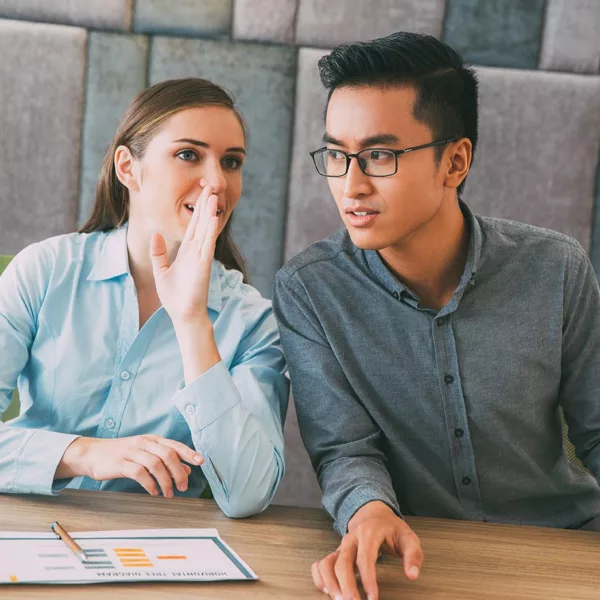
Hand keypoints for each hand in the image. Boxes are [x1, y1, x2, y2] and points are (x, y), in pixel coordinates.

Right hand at [56, 434, 203, 497]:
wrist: (92, 453)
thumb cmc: (123, 454)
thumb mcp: (145, 454)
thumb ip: (165, 461)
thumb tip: (186, 471)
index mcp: (152, 439)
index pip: (175, 444)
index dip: (189, 453)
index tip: (201, 462)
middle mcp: (144, 443)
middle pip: (168, 454)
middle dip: (178, 472)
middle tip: (183, 487)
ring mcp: (131, 452)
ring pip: (155, 464)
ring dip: (165, 480)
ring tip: (168, 493)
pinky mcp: (120, 463)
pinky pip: (140, 473)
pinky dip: (150, 483)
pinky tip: (154, 492)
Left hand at [150, 181, 219, 327]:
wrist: (183, 315)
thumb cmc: (175, 297)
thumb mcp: (161, 271)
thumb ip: (159, 254)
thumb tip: (156, 236)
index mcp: (187, 252)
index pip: (193, 226)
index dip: (196, 210)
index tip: (200, 194)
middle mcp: (196, 252)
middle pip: (202, 224)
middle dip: (205, 205)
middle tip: (210, 187)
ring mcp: (201, 258)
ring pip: (207, 231)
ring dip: (210, 213)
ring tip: (214, 196)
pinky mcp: (203, 266)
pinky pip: (207, 245)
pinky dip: (210, 231)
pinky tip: (213, 218)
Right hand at [311, 501, 422, 599]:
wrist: (375, 515)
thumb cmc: (392, 530)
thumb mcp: (408, 538)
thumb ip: (413, 556)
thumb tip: (412, 575)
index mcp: (368, 533)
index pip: (365, 558)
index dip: (368, 580)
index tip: (373, 599)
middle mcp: (351, 539)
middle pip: (342, 563)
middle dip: (346, 586)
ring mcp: (341, 546)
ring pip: (328, 563)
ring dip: (330, 583)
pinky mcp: (336, 553)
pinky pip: (321, 564)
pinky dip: (319, 577)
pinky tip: (326, 591)